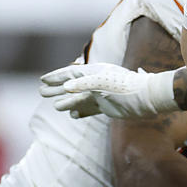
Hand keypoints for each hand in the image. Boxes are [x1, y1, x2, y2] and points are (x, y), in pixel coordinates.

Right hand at [40, 63, 177, 118]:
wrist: (146, 98)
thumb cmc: (125, 87)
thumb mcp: (102, 83)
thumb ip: (83, 84)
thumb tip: (65, 87)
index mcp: (95, 72)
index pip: (71, 73)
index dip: (56, 76)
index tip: (42, 79)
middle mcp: (96, 82)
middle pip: (72, 85)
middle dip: (57, 88)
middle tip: (41, 91)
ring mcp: (101, 95)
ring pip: (79, 98)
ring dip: (66, 101)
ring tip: (54, 106)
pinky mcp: (107, 107)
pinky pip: (90, 109)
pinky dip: (81, 112)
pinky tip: (72, 115)